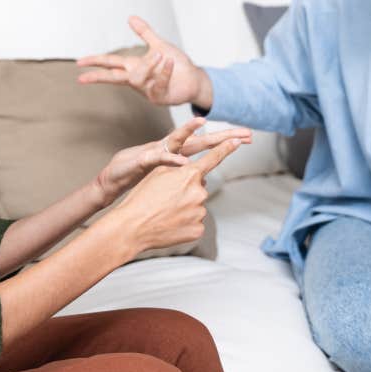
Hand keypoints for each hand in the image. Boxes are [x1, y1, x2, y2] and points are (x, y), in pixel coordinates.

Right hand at [77, 16, 212, 107]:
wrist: (193, 78)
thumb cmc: (177, 64)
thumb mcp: (160, 44)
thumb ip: (144, 33)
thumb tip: (130, 17)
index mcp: (134, 66)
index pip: (110, 63)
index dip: (95, 61)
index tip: (79, 62)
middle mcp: (137, 79)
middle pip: (113, 77)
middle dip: (98, 77)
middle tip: (82, 78)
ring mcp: (146, 90)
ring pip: (138, 77)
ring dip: (150, 64)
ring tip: (163, 55)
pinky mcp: (158, 97)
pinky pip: (157, 84)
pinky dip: (164, 72)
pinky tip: (169, 62)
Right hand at [94, 118, 251, 205]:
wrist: (115, 181)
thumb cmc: (140, 175)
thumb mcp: (167, 175)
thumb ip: (184, 174)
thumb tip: (203, 178)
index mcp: (178, 152)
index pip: (206, 146)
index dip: (225, 142)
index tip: (246, 138)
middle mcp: (171, 148)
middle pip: (201, 142)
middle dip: (223, 137)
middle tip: (244, 134)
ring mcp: (158, 152)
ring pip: (179, 143)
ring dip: (190, 135)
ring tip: (203, 122)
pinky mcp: (144, 160)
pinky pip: (160, 159)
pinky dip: (172, 160)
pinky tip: (183, 163)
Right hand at [110, 137, 242, 254]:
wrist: (133, 226)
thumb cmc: (142, 197)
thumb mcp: (158, 173)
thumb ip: (179, 166)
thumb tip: (191, 169)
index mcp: (189, 175)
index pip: (212, 159)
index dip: (225, 149)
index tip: (237, 141)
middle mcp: (199, 192)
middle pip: (199, 188)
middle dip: (187, 191)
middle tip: (167, 198)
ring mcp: (199, 212)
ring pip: (196, 205)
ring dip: (185, 207)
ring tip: (165, 211)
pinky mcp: (198, 229)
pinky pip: (195, 222)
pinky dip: (185, 222)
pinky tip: (171, 223)